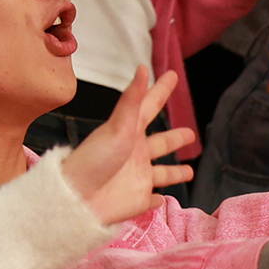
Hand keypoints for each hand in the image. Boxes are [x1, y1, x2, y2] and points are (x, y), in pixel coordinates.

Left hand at [56, 67, 197, 222]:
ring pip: (163, 173)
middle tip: (190, 134)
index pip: (150, 106)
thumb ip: (132, 100)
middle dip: (175, 139)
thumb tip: (142, 69)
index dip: (161, 91)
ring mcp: (138, 177)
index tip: (171, 76)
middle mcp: (136, 153)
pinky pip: (152, 199)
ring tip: (189, 171)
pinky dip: (158, 199)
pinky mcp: (139, 200)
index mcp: (130, 132)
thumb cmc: (95, 158)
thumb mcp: (117, 126)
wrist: (78, 197)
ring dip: (175, 172)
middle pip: (161, 143)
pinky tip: (162, 199)